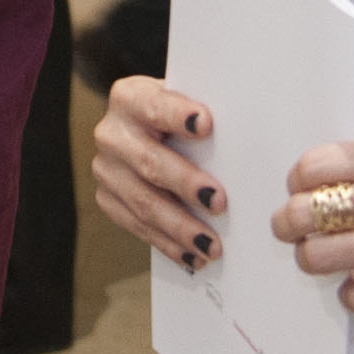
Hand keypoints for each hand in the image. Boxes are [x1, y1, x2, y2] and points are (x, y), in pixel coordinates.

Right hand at [94, 75, 230, 268]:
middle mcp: (111, 133)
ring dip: (179, 227)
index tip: (206, 124)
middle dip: (184, 183)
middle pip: (148, 161)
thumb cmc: (181, 117)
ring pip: (142, 202)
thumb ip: (206, 114)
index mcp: (130, 97)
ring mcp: (106, 169)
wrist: (147, 129)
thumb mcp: (188, 101)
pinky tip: (191, 256)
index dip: (177, 114)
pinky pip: (136, 226)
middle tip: (218, 202)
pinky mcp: (107, 198)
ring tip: (211, 246)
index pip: (153, 105)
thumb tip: (247, 135)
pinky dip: (167, 244)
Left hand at [274, 138, 353, 314]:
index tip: (299, 191)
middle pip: (304, 212)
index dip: (297, 182)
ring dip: (314, 259)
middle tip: (294, 229)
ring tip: (325, 257)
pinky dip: (353, 294)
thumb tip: (335, 180)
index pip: (315, 165)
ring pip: (318, 256)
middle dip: (289, 224)